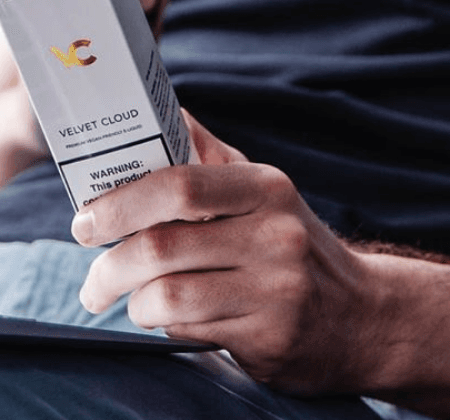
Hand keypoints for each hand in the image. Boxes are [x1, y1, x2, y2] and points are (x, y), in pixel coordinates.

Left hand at [72, 113, 378, 395]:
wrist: (365, 319)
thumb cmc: (290, 244)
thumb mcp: (260, 193)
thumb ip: (207, 155)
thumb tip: (161, 110)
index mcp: (264, 187)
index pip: (179, 184)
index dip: (119, 203)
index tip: (84, 220)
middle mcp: (275, 235)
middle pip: (161, 246)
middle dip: (108, 266)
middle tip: (91, 281)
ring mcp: (276, 290)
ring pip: (168, 297)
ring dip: (132, 302)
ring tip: (127, 301)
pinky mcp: (271, 339)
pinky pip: (190, 331)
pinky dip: (164, 326)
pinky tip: (169, 319)